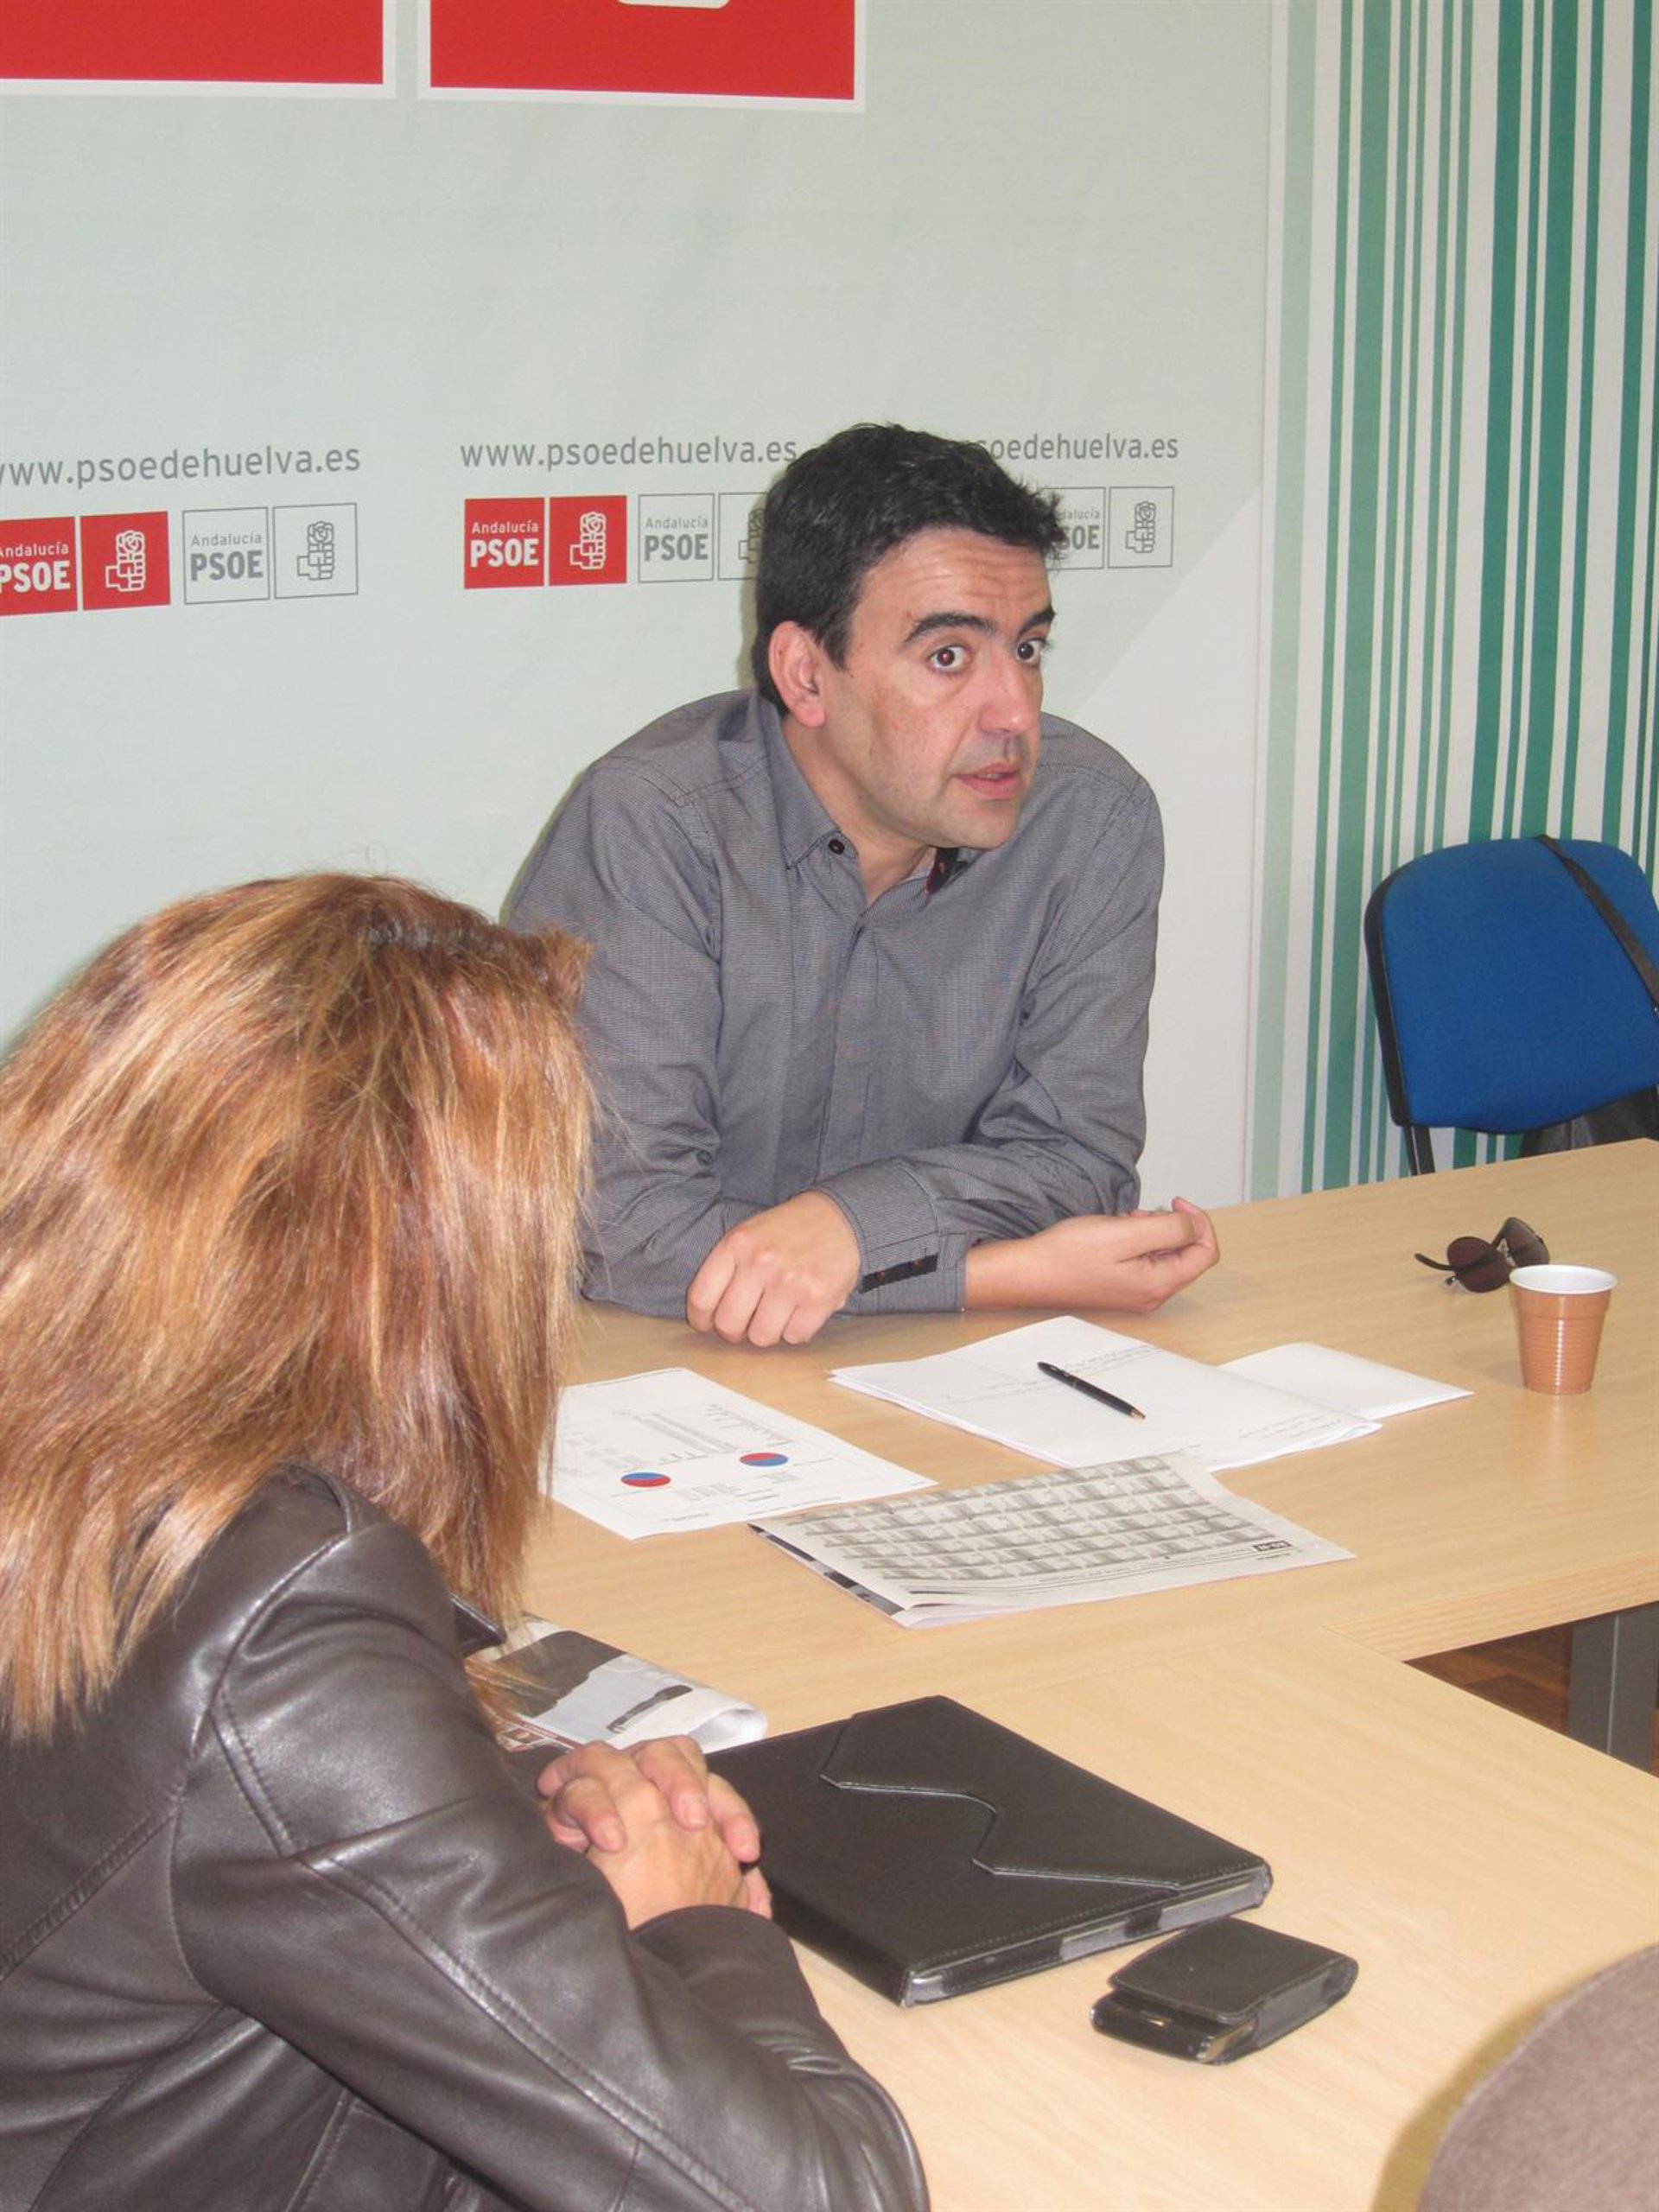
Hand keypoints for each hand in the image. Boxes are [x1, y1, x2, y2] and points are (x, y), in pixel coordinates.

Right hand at [538, 1737, 770, 1923]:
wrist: (593, 1956)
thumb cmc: (645, 1932)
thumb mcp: (693, 1914)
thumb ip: (728, 1895)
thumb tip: (761, 1902)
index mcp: (682, 1815)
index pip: (717, 1793)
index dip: (735, 1816)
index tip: (745, 1852)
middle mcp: (644, 1796)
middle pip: (671, 1754)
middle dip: (683, 1781)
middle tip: (691, 1821)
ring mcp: (604, 1796)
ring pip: (622, 1758)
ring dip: (632, 1784)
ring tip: (643, 1829)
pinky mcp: (565, 1807)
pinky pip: (581, 1789)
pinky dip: (596, 1810)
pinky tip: (608, 1840)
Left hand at [686, 1191, 860, 1346]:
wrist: (839, 1218)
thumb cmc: (788, 1231)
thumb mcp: (747, 1234)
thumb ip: (726, 1268)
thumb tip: (708, 1316)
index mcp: (736, 1245)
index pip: (701, 1299)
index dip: (701, 1320)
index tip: (708, 1324)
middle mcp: (760, 1263)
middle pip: (729, 1324)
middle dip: (734, 1332)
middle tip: (745, 1325)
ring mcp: (790, 1283)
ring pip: (762, 1337)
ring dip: (768, 1332)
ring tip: (776, 1315)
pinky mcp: (819, 1298)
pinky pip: (795, 1337)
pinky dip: (796, 1331)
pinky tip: (800, 1312)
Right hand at [964, 1197, 1219, 1314]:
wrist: (1030, 1274)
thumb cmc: (1068, 1255)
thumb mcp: (1125, 1233)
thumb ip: (1168, 1229)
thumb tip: (1193, 1225)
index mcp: (1159, 1283)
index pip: (1206, 1252)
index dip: (1199, 1222)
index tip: (1175, 1202)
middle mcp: (1152, 1294)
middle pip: (1187, 1255)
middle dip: (1172, 1226)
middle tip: (1141, 1212)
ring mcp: (1137, 1293)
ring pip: (1165, 1256)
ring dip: (1153, 1232)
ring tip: (1124, 1221)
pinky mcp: (1122, 1287)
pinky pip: (1145, 1261)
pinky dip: (1138, 1242)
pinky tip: (1115, 1233)